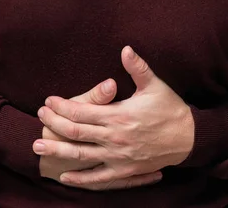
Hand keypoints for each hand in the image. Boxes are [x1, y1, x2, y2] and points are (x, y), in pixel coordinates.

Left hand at [35, 46, 194, 187]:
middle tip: (39, 117)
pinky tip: (65, 176)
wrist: (188, 138)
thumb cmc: (170, 108)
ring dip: (58, 151)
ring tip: (38, 147)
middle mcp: (115, 138)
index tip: (49, 101)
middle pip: (76, 132)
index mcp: (119, 115)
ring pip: (81, 155)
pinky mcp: (125, 171)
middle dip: (54, 124)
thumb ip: (137, 67)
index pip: (82, 111)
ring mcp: (118, 157)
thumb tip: (125, 48)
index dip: (63, 106)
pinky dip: (80, 178)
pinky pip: (98, 178)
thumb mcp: (154, 85)